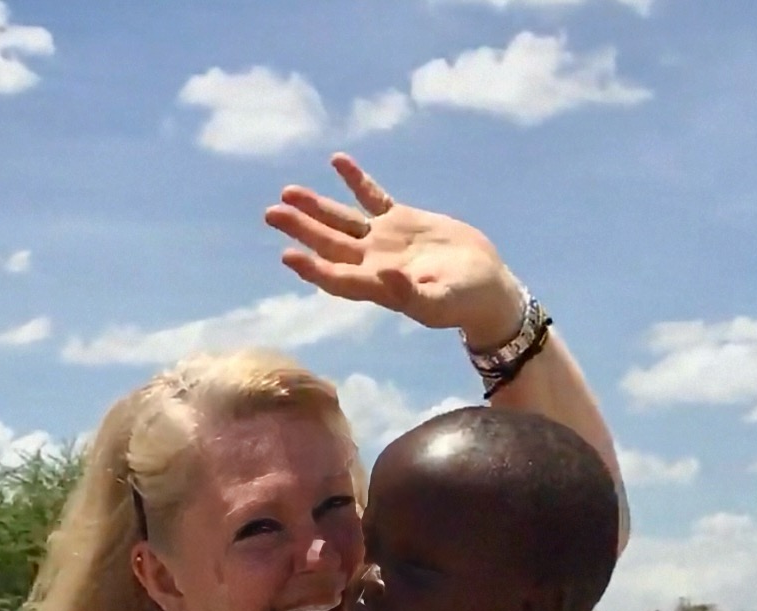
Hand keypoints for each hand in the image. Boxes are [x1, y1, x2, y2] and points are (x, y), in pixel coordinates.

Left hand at [265, 152, 525, 348]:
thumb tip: (384, 277)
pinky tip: (337, 161)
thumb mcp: (440, 302)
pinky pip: (373, 196)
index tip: (288, 255)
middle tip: (271, 213)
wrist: (485, 286)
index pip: (338, 277)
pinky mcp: (401, 220)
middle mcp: (374, 262)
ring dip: (316, 207)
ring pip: (343, 220)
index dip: (312, 268)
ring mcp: (385, 239)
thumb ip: (411, 294)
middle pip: (330, 244)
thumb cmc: (464, 302)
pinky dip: (356, 180)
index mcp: (379, 286)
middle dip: (301, 229)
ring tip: (287, 192)